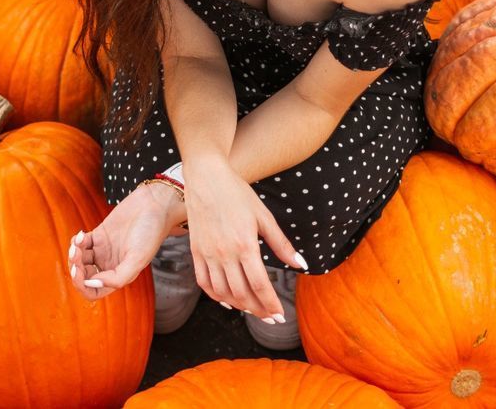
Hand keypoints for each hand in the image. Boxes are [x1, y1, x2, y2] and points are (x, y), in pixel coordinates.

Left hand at [66, 181, 182, 300]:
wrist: (153, 205)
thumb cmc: (151, 232)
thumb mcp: (138, 259)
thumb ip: (117, 277)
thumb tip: (93, 284)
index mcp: (119, 275)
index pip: (94, 292)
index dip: (83, 287)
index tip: (80, 273)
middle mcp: (109, 265)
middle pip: (84, 276)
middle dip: (75, 269)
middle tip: (76, 255)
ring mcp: (103, 250)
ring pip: (80, 260)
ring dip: (74, 254)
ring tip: (79, 243)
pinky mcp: (99, 235)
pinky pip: (81, 244)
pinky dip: (76, 241)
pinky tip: (82, 235)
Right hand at [183, 157, 304, 320]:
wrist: (205, 176)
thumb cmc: (237, 193)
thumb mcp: (264, 216)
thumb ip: (281, 244)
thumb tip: (301, 264)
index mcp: (244, 244)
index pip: (259, 285)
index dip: (271, 304)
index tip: (280, 315)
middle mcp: (224, 253)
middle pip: (242, 293)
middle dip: (258, 310)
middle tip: (271, 317)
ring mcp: (207, 253)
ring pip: (223, 292)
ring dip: (239, 306)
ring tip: (253, 310)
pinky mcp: (195, 251)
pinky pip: (204, 282)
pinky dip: (216, 296)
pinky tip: (228, 300)